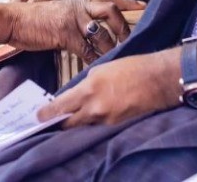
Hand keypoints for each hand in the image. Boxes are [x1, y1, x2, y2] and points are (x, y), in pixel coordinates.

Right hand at [7, 0, 144, 62]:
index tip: (144, 6)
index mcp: (79, 2)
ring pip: (101, 32)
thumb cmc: (34, 20)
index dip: (128, 2)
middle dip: (123, 26)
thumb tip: (90, 33)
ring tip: (114, 58)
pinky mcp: (65, 35)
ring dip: (110, 47)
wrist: (13, 20)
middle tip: (130, 40)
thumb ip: (76, 21)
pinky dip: (93, 59)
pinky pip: (86, 49)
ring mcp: (72, 20)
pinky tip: (96, 67)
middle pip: (110, 10)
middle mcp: (79, 8)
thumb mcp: (59, 15)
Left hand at [37, 51, 175, 126]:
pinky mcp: (116, 127)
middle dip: (59, 123)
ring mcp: (106, 120)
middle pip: (68, 123)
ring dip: (76, 123)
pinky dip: (92, 124)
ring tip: (71, 119)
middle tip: (50, 122)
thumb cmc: (131, 68)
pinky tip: (92, 119)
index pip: (61, 106)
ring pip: (83, 127)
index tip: (38, 117)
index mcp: (89, 89)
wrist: (158, 80)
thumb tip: (74, 96)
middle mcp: (95, 108)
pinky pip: (97, 128)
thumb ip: (86, 84)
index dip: (47, 114)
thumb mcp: (102, 69)